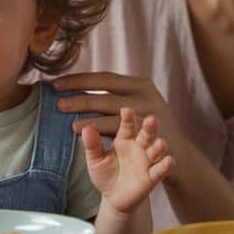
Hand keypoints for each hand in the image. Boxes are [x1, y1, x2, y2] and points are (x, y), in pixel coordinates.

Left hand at [52, 71, 182, 143]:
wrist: (178, 154)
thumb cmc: (144, 127)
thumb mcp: (132, 105)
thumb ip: (108, 97)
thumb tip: (70, 89)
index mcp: (139, 85)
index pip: (104, 79)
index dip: (79, 81)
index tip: (55, 84)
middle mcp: (146, 100)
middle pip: (107, 98)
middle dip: (82, 100)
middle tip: (59, 104)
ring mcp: (153, 121)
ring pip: (118, 120)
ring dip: (95, 122)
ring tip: (74, 126)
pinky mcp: (157, 142)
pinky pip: (126, 143)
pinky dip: (119, 145)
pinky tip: (95, 143)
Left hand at [82, 107, 173, 213]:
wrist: (114, 197)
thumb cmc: (105, 174)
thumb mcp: (95, 160)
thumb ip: (92, 145)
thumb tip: (86, 128)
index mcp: (124, 140)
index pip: (127, 126)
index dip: (127, 118)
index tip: (125, 110)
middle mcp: (138, 148)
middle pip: (146, 135)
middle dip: (150, 128)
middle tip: (151, 119)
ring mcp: (147, 162)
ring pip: (156, 151)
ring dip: (159, 146)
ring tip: (161, 142)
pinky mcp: (151, 177)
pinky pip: (160, 170)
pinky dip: (165, 165)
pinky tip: (169, 160)